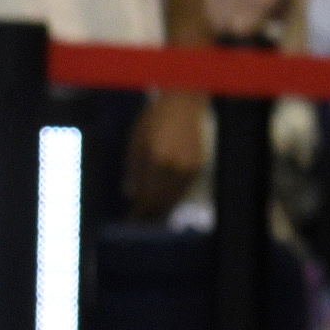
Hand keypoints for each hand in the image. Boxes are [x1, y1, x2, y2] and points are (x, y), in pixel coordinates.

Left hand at [124, 90, 207, 218]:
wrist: (182, 104)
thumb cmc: (153, 120)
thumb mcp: (136, 141)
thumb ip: (133, 168)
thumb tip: (130, 193)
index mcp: (154, 158)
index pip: (146, 194)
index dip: (138, 211)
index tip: (130, 220)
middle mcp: (174, 165)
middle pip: (161, 200)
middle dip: (150, 214)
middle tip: (139, 224)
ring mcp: (189, 167)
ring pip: (175, 197)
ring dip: (163, 209)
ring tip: (152, 217)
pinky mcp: (199, 166)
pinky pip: (185, 188)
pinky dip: (175, 197)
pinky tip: (167, 201)